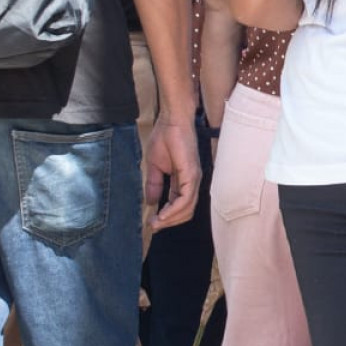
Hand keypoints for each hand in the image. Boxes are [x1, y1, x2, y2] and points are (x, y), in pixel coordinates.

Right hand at [143, 112, 201, 230]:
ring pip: (187, 208)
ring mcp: (193, 178)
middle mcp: (192, 182)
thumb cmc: (165, 137)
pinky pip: (185, 198)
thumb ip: (154, 185)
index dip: (167, 217)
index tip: (152, 223)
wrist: (171, 120)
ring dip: (170, 219)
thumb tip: (151, 202)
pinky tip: (162, 214)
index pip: (179, 206)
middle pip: (185, 211)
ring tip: (156, 223)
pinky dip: (174, 210)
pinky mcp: (191, 173)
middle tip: (153, 226)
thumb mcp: (154, 166)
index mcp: (183, 180)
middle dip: (169, 222)